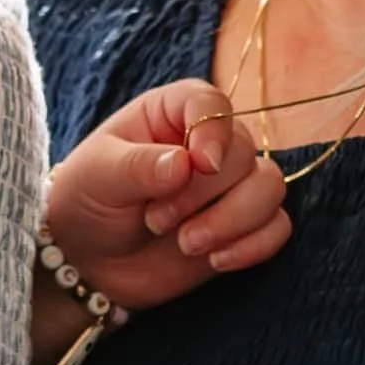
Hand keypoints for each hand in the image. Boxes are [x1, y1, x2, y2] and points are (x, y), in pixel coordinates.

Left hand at [45, 80, 288, 314]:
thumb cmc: (87, 202)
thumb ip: (139, 166)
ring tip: (187, 244)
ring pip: (270, 187)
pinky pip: (278, 227)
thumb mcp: (98, 177)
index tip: (201, 165)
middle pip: (243, 152)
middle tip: (157, 220)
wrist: (88, 260)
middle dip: (204, 194)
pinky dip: (253, 246)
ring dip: (234, 220)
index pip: (212, 104)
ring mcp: (229, 186)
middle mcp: (208, 143)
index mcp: (171, 113)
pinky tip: (216, 261)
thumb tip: (185, 164)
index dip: (214, 132)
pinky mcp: (242, 226)